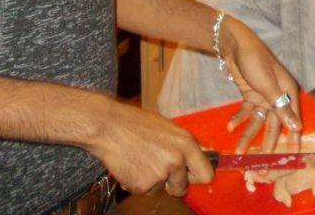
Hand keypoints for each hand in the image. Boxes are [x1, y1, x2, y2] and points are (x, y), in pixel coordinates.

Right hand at [85, 97, 212, 196]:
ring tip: (140, 160)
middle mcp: (176, 161)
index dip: (197, 177)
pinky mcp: (142, 185)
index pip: (206, 174)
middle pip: (183, 188)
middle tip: (160, 171)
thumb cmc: (136, 123)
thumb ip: (183, 146)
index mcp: (186, 144)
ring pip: (160, 189)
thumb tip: (197, 158)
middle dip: (173, 184)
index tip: (190, 177)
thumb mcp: (168, 128)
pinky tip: (130, 165)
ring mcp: (159, 175)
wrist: (108, 127)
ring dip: (152, 181)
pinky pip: (143, 190)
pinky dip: (136, 182)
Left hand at [218, 16, 301, 152]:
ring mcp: (263, 97)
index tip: (292, 157)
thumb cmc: (256, 60)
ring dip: (249, 136)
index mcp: (287, 92)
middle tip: (263, 166)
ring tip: (239, 152)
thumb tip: (297, 127)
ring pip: (257, 122)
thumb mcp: (268, 84)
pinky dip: (238, 119)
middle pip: (273, 125)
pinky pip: (245, 112)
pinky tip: (230, 127)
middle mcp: (277, 97)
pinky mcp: (249, 96)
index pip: (292, 119)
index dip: (293, 138)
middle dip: (268, 145)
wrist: (235, 45)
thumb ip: (281, 106)